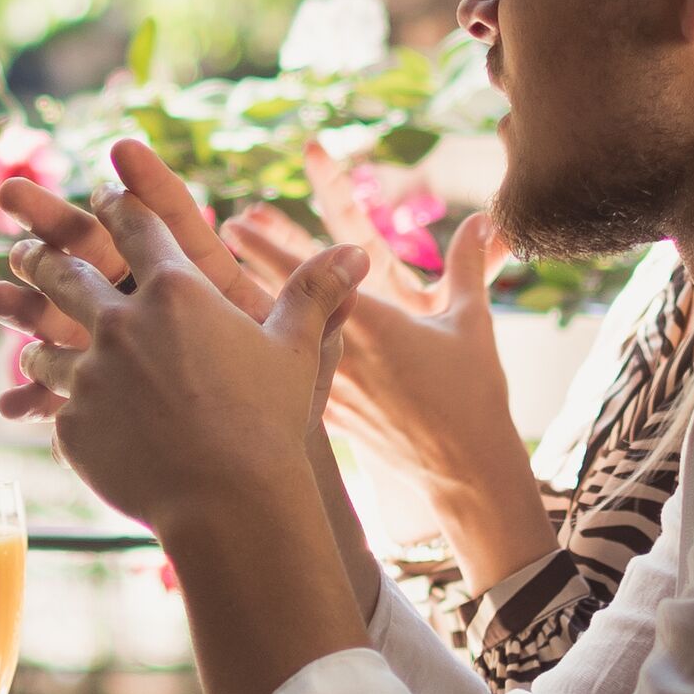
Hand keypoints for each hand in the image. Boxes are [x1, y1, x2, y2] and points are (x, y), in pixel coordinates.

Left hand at [0, 188, 359, 533]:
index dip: (120, 204)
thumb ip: (315, 293)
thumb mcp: (296, 351)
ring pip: (44, 341)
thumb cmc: (268, 421)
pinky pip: (52, 406)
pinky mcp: (72, 422)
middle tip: (26, 250)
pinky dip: (47, 405)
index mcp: (176, 291)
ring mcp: (90, 373)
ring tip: (26, 336)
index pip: (138, 228)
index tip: (105, 192)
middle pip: (67, 273)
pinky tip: (42, 410)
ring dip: (34, 333)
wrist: (229, 501)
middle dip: (43, 256)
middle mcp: (121, 321)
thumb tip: (356, 250)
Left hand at [234, 196, 534, 511]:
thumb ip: (469, 265)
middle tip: (213, 253)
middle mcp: (337, 357)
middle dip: (242, 278)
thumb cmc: (472, 397)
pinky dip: (257, 373)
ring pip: (271, 354)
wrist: (465, 473)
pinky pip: (281, 390)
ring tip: (208, 309)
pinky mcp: (326, 423)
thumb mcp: (470, 324)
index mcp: (368, 324)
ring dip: (242, 326)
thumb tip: (485, 221)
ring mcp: (327, 393)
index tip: (235, 224)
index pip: (304, 277)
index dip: (266, 246)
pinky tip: (234, 370)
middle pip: (275, 310)